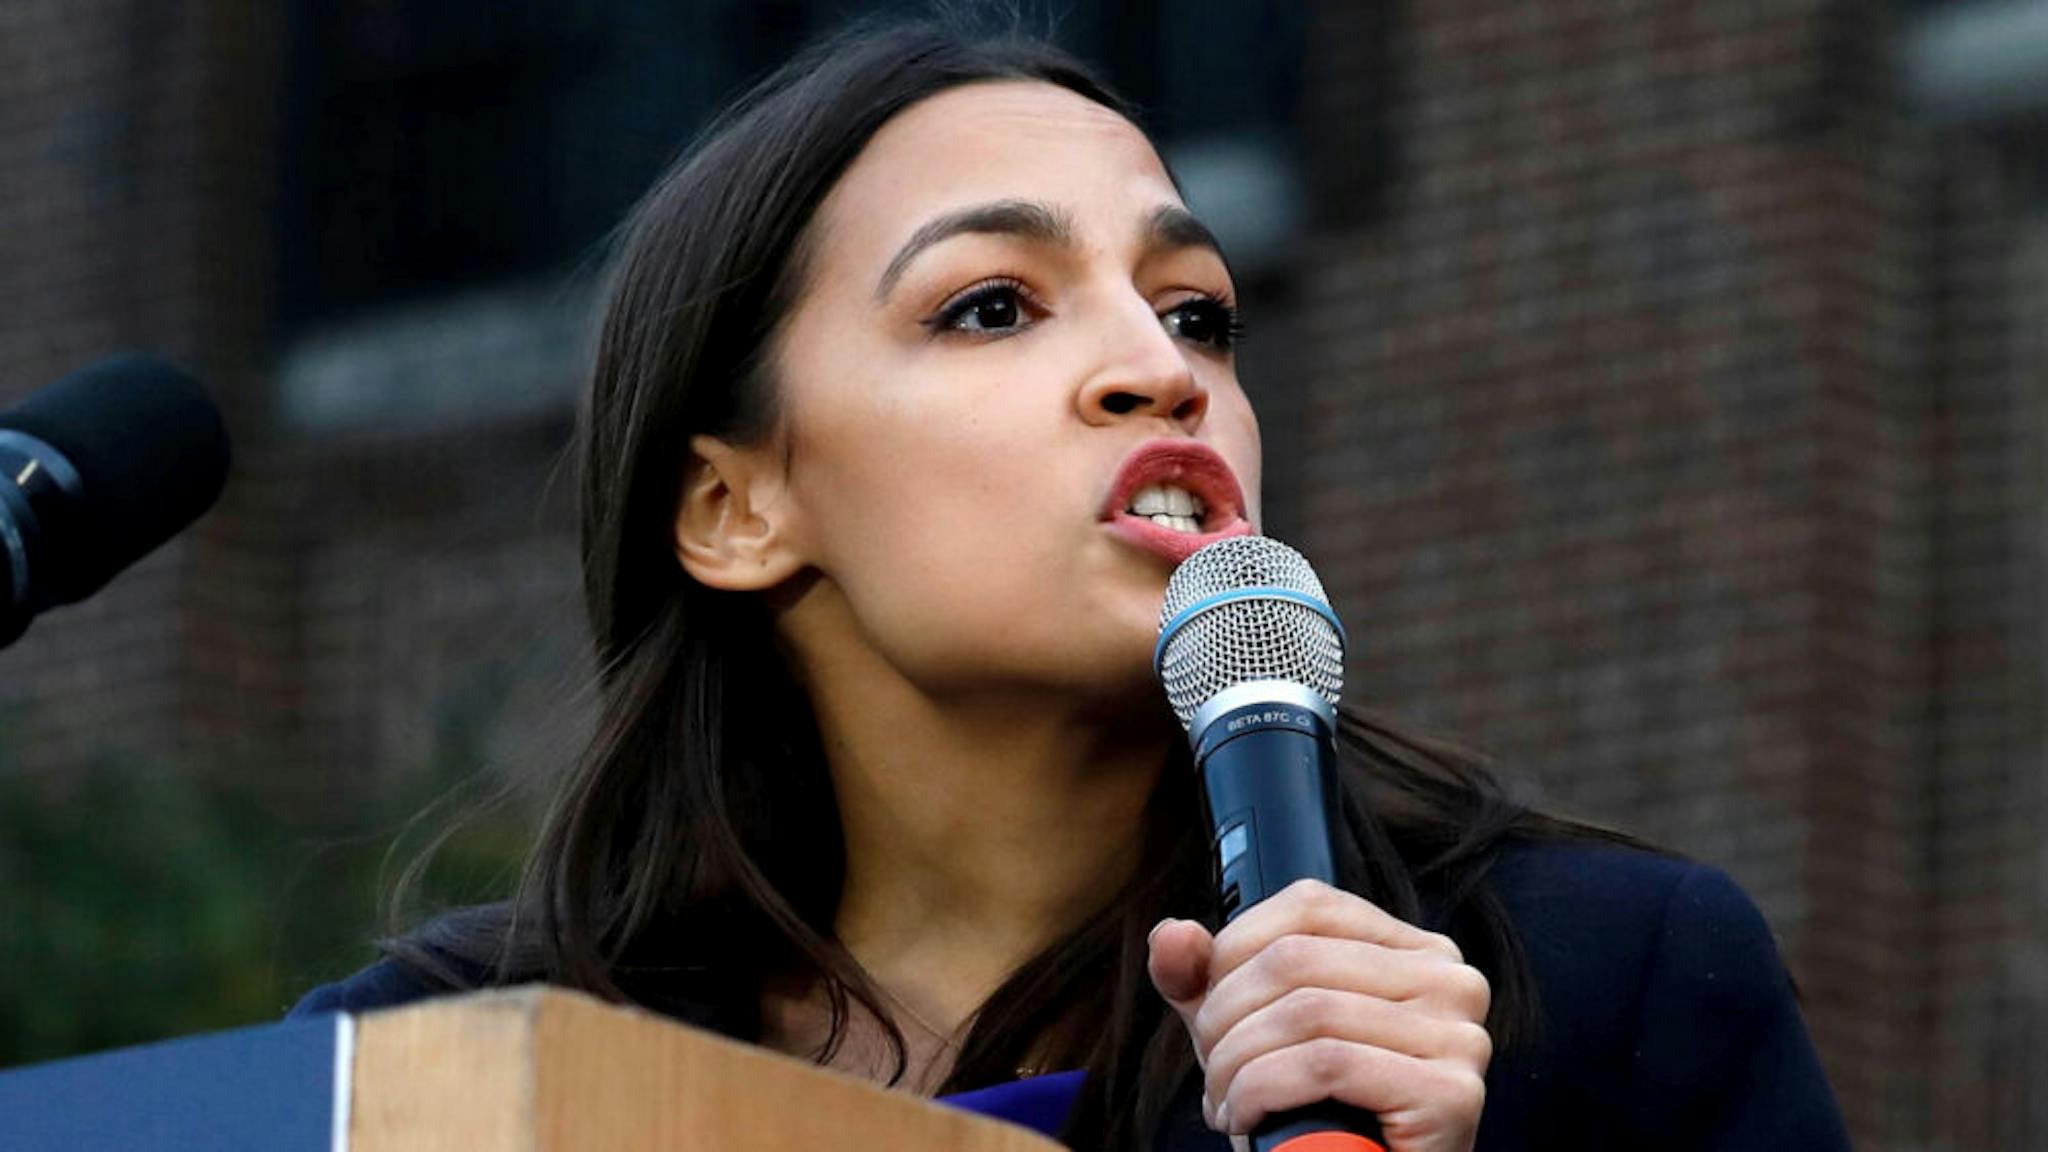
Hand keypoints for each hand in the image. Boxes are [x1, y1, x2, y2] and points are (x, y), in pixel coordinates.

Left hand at [1147, 879, 1491, 1151]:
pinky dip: (1264, 1091)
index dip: (1235, 950)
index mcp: (1412, 950)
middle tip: (1213, 1073)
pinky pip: (1325, 1064)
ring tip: (1226, 1103)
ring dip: (1237, 1065)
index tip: (1209, 1008)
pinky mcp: (1450, 1092)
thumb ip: (1207, 978)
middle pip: (1296, 959)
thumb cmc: (1320, 1111)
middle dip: (1225, 1019)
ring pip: (1305, 1013)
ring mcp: (1459, 1034)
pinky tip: (1249, 1118)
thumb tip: (1171, 935)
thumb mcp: (1253, 1031)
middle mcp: (1448, 980)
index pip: (1308, 904)